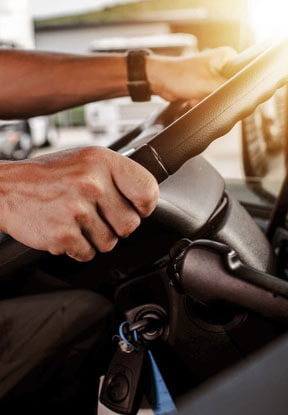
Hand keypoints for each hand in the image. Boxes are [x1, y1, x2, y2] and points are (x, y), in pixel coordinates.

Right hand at [0, 147, 157, 260]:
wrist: (7, 187)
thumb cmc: (49, 175)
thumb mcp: (86, 160)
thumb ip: (117, 176)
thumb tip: (146, 199)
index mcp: (102, 160)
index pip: (147, 190)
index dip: (144, 205)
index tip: (137, 208)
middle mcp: (91, 182)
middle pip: (130, 224)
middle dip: (116, 226)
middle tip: (96, 215)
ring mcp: (76, 209)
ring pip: (109, 242)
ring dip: (95, 238)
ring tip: (76, 220)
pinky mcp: (63, 233)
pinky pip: (88, 254)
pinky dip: (77, 248)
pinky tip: (65, 230)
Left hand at [147, 46, 235, 102]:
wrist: (160, 80)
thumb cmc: (180, 76)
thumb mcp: (209, 84)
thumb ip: (228, 88)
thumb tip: (242, 94)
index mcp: (225, 56)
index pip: (242, 72)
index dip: (234, 85)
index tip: (223, 91)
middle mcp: (220, 63)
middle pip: (229, 85)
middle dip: (216, 94)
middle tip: (206, 93)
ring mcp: (211, 73)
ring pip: (218, 93)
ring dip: (206, 98)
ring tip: (196, 95)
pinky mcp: (203, 83)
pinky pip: (208, 96)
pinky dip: (201, 99)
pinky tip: (192, 98)